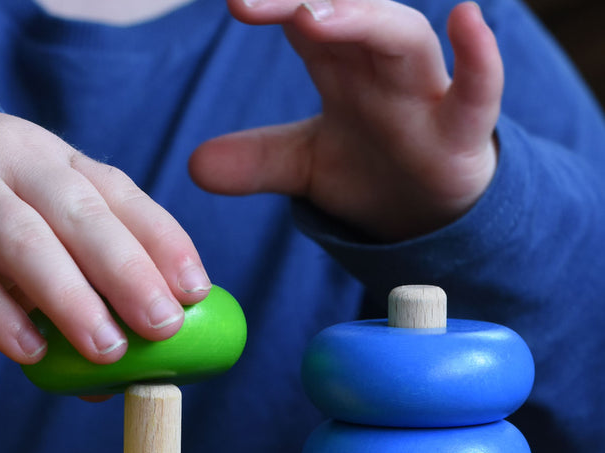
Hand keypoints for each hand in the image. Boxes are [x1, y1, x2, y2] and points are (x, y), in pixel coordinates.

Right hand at [0, 98, 210, 362]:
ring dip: (69, 297)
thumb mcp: (27, 212)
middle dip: (126, 270)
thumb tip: (115, 380)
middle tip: (162, 325)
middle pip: (76, 212)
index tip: (196, 290)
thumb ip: (70, 280)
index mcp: (51, 158)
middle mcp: (9, 161)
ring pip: (20, 239)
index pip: (116, 192)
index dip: (161, 239)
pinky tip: (29, 350)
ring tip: (106, 349)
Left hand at [189, 0, 502, 240]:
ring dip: (364, 20)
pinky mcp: (463, 129)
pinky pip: (478, 87)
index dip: (266, 1)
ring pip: (401, 37)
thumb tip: (195, 166)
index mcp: (338, 63)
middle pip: (344, 11)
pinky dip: (480, 56)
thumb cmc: (370, 166)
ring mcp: (424, 92)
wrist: (427, 211)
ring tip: (316, 16)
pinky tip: (467, 19)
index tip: (229, 0)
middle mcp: (379, 64)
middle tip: (247, 1)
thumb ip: (255, 161)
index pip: (299, 15)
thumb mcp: (302, 166)